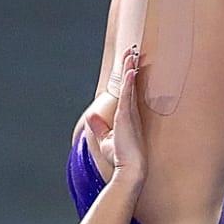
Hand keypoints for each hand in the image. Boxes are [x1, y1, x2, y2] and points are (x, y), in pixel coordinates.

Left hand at [87, 47, 145, 188]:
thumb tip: (90, 117)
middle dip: (131, 68)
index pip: (127, 93)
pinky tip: (131, 69)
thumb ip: (98, 128)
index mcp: (126, 118)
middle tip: (133, 52)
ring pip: (131, 86)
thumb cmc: (119, 159)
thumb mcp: (104, 141)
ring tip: (132, 53)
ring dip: (131, 69)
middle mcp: (130, 113)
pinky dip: (130, 81)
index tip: (131, 64)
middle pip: (131, 85)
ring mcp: (130, 114)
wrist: (128, 171)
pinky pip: (129, 95)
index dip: (130, 78)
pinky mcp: (127, 117)